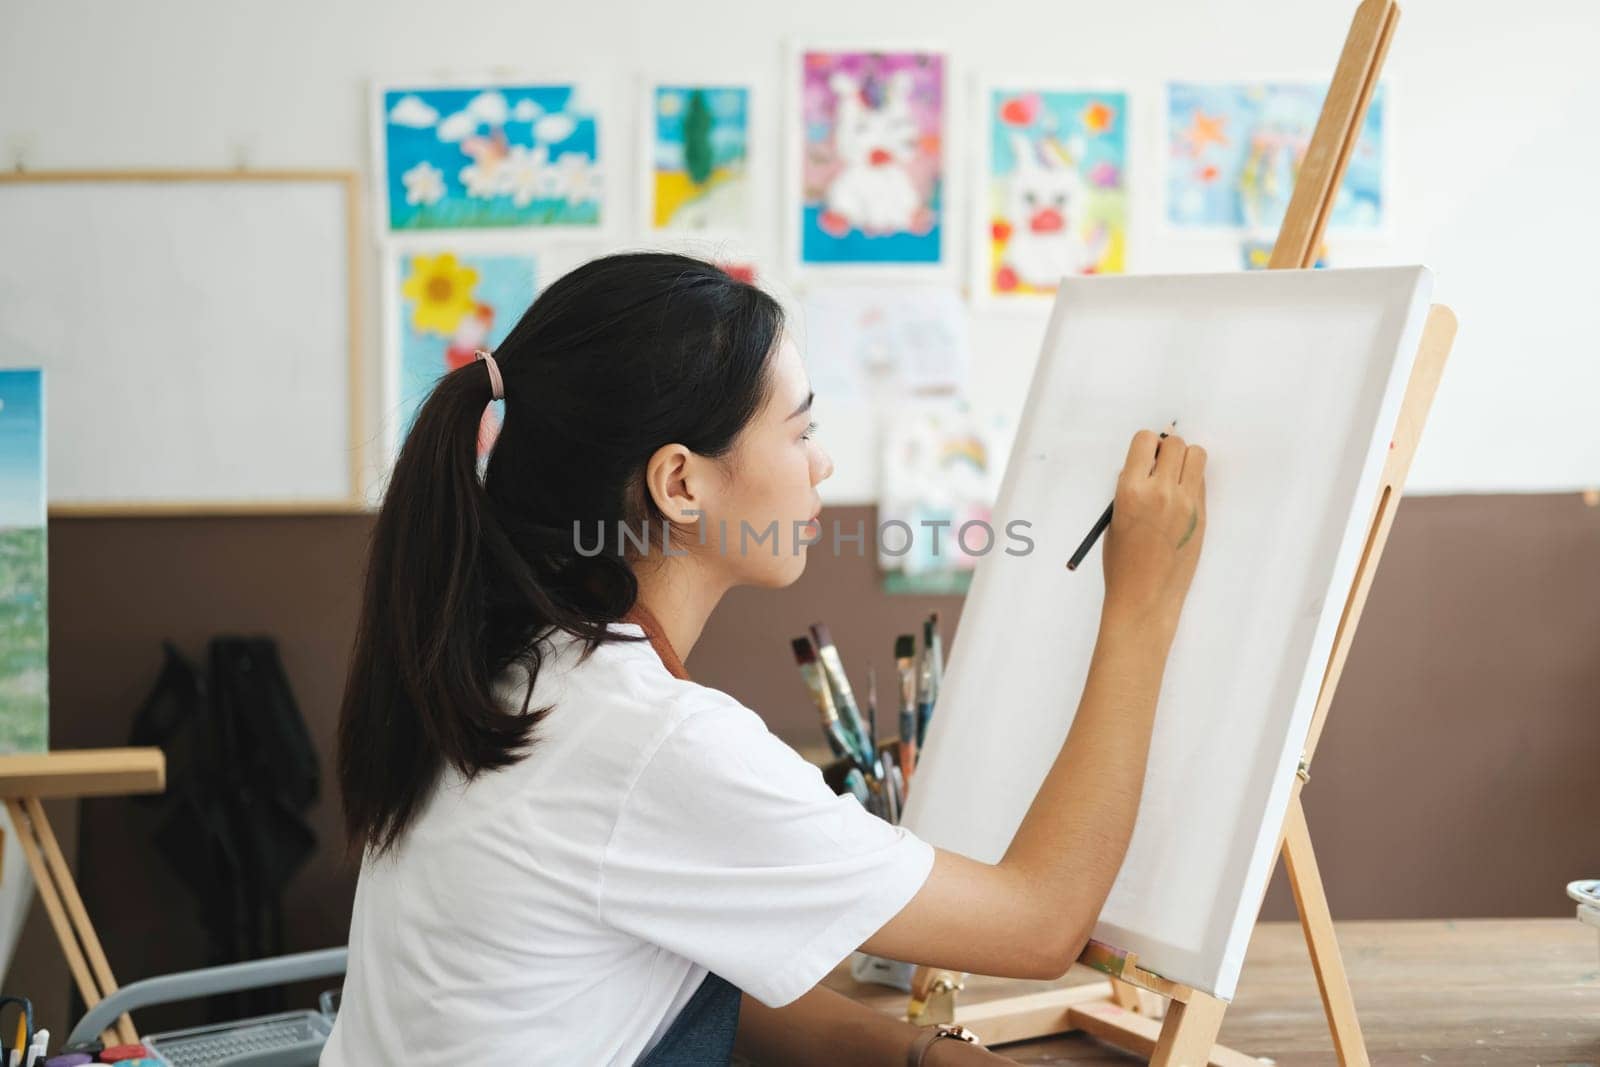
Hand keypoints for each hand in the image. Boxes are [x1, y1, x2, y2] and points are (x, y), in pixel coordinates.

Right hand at [1100, 427, 1206, 636]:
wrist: (1144, 598)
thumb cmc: (1122, 562)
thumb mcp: (1115, 518)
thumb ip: (1130, 487)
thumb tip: (1145, 464)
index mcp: (1131, 490)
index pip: (1145, 440)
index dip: (1145, 446)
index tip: (1144, 457)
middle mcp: (1161, 492)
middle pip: (1175, 443)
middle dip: (1167, 450)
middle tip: (1160, 468)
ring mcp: (1186, 504)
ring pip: (1196, 455)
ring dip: (1185, 460)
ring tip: (1173, 480)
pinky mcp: (1201, 516)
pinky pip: (1200, 482)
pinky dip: (1191, 482)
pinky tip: (1179, 502)